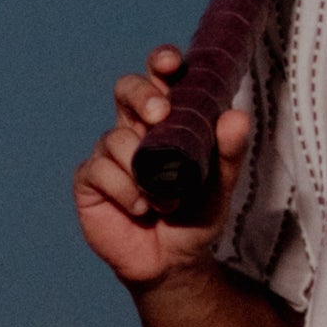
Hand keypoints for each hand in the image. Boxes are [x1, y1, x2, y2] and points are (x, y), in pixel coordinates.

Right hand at [74, 54, 254, 291]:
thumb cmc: (195, 217)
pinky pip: (100, 169)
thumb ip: (228, 153)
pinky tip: (139, 207)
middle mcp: (134, 129)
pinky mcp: (90, 180)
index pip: (159, 79)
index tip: (171, 64)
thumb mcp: (220, 186)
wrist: (173, 263)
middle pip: (126, 90)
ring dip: (142, 169)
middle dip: (142, 95)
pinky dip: (124, 190)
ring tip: (164, 201)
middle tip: (161, 114)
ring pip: (116, 137)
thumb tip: (236, 116)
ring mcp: (109, 153)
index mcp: (167, 120)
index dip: (160, 63)